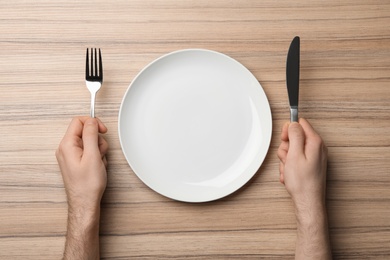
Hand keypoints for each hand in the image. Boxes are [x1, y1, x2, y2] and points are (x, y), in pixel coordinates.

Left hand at [56, 116, 108, 259]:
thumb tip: (91, 121)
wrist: (85, 202)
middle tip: (100, 152)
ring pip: (89, 141)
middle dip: (97, 140)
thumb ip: (91, 135)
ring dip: (98, 149)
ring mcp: (70, 155)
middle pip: (85, 131)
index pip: (78, 121)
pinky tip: (97, 166)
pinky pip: (88, 151)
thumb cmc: (87, 184)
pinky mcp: (76, 161)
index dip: (92, 123)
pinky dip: (96, 156)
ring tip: (98, 162)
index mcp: (67, 145)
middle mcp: (66, 148)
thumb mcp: (92, 156)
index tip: (102, 130)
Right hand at [277, 118, 327, 214]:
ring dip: (286, 159)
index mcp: (315, 142)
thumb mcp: (294, 155)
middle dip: (286, 147)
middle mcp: (317, 148)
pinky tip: (290, 174)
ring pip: (293, 149)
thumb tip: (293, 123)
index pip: (300, 123)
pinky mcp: (310, 165)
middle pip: (295, 137)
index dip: (289, 130)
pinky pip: (296, 159)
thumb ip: (294, 136)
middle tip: (287, 158)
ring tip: (289, 169)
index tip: (285, 139)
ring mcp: (314, 157)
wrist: (308, 201)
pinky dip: (290, 166)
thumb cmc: (302, 182)